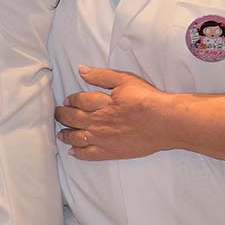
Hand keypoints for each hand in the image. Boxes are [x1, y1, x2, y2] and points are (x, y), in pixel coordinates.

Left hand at [55, 66, 174, 160]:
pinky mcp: (111, 152)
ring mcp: (103, 138)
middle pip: (72, 118)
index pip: (77, 100)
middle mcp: (97, 121)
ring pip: (76, 137)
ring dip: (66, 134)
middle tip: (58, 114)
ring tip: (61, 133)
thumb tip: (82, 70)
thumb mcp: (125, 80)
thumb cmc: (148, 100)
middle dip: (62, 116)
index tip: (67, 101)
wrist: (166, 122)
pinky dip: (78, 153)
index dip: (71, 100)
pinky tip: (73, 152)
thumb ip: (101, 76)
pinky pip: (89, 154)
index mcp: (99, 103)